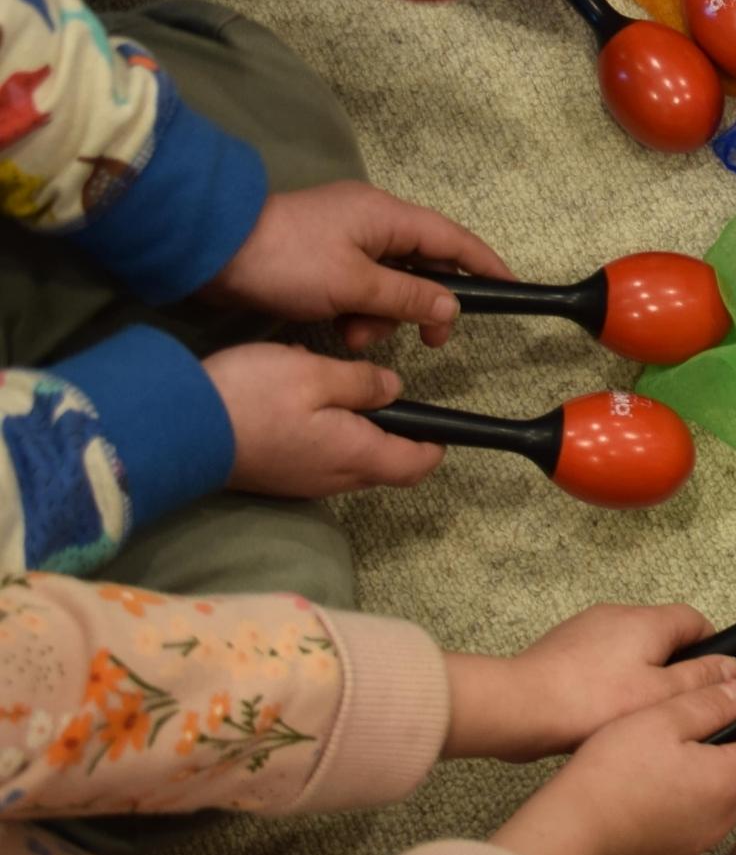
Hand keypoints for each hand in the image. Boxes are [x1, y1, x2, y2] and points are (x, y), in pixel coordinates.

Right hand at [202, 343, 443, 496]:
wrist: (177, 429)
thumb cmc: (252, 397)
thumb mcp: (316, 373)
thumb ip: (362, 383)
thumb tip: (393, 390)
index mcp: (356, 454)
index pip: (414, 466)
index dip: (434, 446)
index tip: (440, 427)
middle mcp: (334, 479)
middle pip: (384, 467)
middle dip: (396, 437)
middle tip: (385, 396)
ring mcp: (302, 482)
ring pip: (349, 462)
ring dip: (355, 431)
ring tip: (332, 387)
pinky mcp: (276, 476)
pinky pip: (317, 459)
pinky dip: (323, 434)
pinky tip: (298, 400)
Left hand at [204, 182, 512, 348]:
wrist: (210, 252)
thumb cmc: (287, 261)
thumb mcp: (352, 284)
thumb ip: (408, 296)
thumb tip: (450, 306)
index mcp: (387, 216)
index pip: (453, 239)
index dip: (485, 264)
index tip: (511, 288)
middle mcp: (372, 222)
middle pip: (423, 266)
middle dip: (423, 306)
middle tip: (430, 342)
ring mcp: (346, 239)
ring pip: (390, 284)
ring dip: (383, 316)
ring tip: (354, 337)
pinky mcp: (322, 259)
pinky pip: (360, 287)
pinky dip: (357, 312)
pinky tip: (338, 330)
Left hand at [444, 605, 731, 760]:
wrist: (517, 706)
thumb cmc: (588, 703)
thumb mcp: (658, 697)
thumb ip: (699, 682)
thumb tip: (732, 670)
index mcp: (647, 621)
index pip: (695, 620)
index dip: (710, 647)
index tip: (713, 677)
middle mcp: (617, 614)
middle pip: (661, 632)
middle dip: (673, 664)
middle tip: (674, 703)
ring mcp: (585, 627)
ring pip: (629, 646)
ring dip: (638, 672)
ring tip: (635, 713)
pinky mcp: (561, 645)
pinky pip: (598, 656)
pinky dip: (607, 678)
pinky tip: (600, 710)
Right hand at [490, 686, 735, 854]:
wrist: (570, 835)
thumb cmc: (613, 773)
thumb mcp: (662, 718)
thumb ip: (708, 702)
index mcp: (728, 781)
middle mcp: (721, 819)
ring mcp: (697, 845)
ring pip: (730, 805)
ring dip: (730, 779)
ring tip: (710, 751)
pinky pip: (702, 826)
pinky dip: (702, 804)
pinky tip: (675, 788)